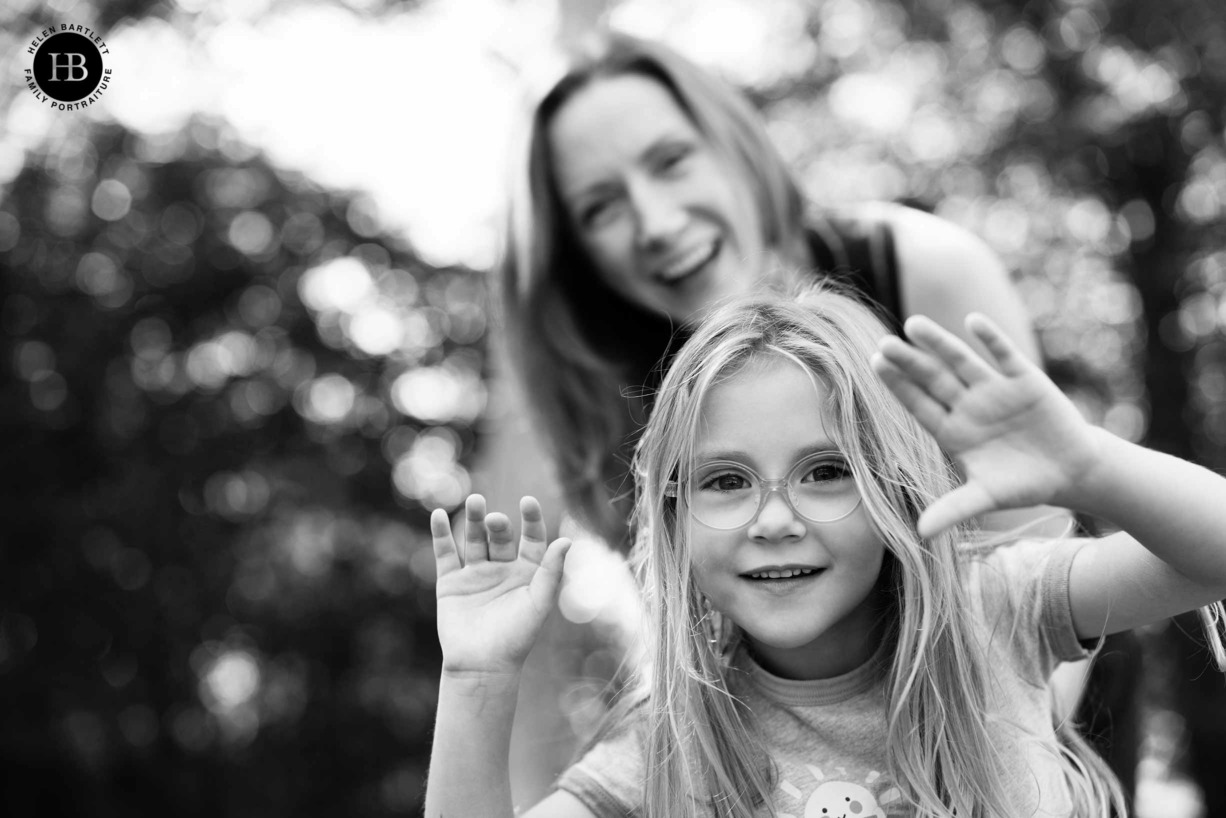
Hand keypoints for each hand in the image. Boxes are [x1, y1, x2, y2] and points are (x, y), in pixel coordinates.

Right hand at [432, 494, 570, 677]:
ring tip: (475, 501)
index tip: (528, 502)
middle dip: (498, 524)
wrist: (482, 666)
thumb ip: (551, 572)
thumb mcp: (539, 603)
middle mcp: (502, 568)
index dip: (531, 519)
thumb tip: (567, 540)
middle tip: (496, 519)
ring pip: (474, 539)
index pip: (532, 538)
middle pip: (500, 536)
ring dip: (474, 519)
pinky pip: (445, 553)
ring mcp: (475, 574)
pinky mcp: (450, 582)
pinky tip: (438, 516)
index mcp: (527, 572)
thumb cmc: (516, 637)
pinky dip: (441, 534)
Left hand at [872, 314, 1099, 536]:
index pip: (919, 404)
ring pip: (961, 361)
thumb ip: (954, 509)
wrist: (1071, 471)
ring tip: (914, 324)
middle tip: (884, 344)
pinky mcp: (1024, 379)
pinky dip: (991, 339)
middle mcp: (967, 404)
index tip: (874, 365)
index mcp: (952, 430)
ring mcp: (994, 389)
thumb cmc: (1022, 484)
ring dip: (940, 343)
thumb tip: (920, 533)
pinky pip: (1004, 355)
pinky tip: (972, 321)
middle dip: (910, 363)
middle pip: (933, 379)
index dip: (899, 386)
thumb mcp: (987, 497)